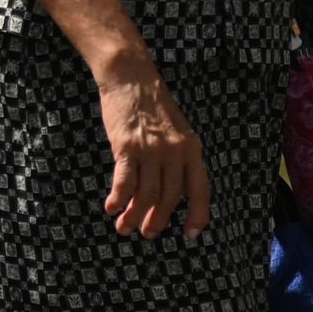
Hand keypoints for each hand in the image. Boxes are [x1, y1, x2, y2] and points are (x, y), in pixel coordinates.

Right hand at [96, 55, 209, 240]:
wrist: (131, 77)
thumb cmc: (151, 105)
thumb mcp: (175, 131)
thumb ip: (176, 159)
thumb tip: (168, 191)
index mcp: (192, 149)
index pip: (200, 190)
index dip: (197, 215)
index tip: (190, 234)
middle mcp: (175, 152)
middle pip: (169, 198)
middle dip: (157, 221)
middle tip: (147, 234)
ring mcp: (152, 150)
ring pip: (146, 195)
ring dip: (134, 216)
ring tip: (124, 228)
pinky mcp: (127, 147)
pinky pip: (124, 181)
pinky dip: (118, 199)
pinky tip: (111, 208)